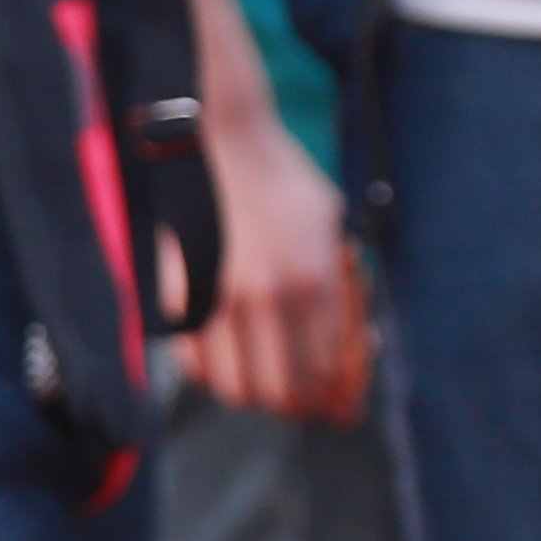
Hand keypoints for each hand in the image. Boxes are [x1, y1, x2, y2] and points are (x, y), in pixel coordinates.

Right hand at [178, 110, 370, 421]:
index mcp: (314, 278)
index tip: (337, 401)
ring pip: (237, 388)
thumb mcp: (330, 224)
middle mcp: (268, 296)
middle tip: (300, 395)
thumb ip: (340, 286)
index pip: (327, 367)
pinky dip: (212, 373)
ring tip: (262, 378)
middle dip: (296, 403)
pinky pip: (195, 365)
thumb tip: (358, 344)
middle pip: (283, 391)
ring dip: (253, 393)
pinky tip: (225, 357)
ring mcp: (220, 299)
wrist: (220, 138)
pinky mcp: (182, 295)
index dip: (334, 393)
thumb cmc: (282, 179)